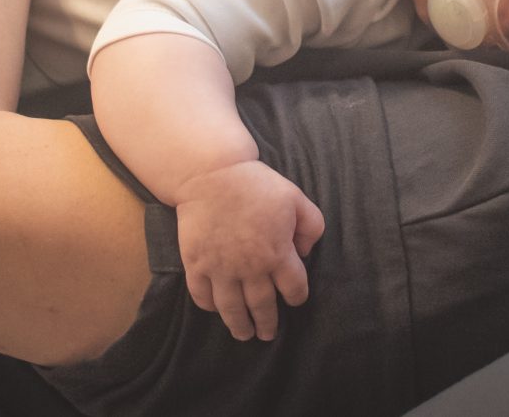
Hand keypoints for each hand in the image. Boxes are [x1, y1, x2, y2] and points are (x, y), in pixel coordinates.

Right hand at [173, 160, 325, 341]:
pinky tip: (216, 308)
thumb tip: (305, 252)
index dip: (296, 297)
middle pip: (263, 306)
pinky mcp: (196, 264)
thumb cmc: (255, 183)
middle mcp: (250, 268)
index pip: (294, 289)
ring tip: (244, 334)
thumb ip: (311, 225)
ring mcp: (220, 268)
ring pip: (232, 309)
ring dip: (239, 325)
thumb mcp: (295, 197)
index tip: (293, 299)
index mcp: (278, 253)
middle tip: (267, 334)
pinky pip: (203, 295)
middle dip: (268, 324)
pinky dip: (210, 306)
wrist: (211, 173)